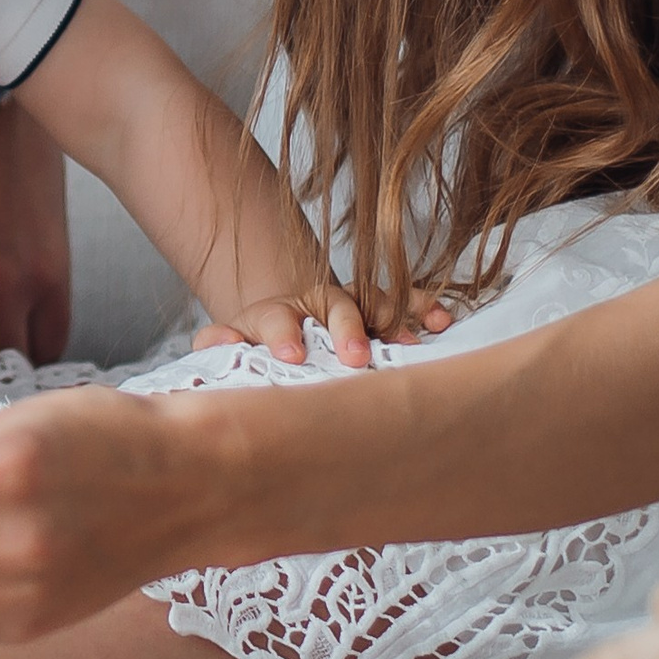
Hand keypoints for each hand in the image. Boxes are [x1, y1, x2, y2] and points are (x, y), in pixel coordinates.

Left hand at [196, 288, 454, 368]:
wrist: (286, 324)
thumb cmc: (259, 345)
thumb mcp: (233, 342)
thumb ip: (218, 342)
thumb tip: (219, 340)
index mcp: (277, 313)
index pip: (278, 318)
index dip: (283, 334)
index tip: (291, 355)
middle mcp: (317, 303)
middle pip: (335, 306)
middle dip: (347, 329)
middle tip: (355, 357)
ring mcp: (352, 303)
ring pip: (374, 301)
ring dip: (394, 319)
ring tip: (410, 343)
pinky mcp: (378, 309)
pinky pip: (405, 302)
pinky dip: (422, 307)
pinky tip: (440, 321)